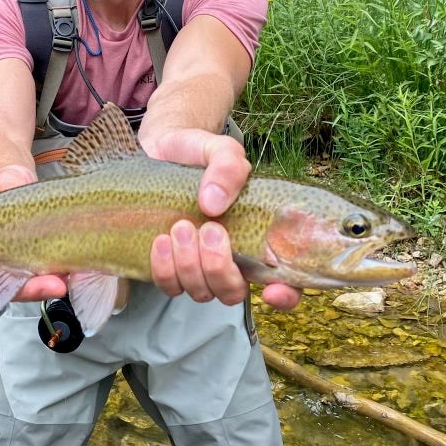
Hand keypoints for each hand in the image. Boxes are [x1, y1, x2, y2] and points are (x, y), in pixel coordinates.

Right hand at [0, 164, 67, 301]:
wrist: (16, 185)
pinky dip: (55, 277)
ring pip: (21, 286)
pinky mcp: (33, 264)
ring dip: (41, 287)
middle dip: (22, 290)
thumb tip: (13, 181)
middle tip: (46, 286)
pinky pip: (41, 276)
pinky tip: (70, 274)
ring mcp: (10, 267)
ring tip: (61, 283)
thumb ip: (3, 181)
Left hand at [147, 129, 301, 310]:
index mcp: (257, 237)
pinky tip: (161, 240)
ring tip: (180, 226)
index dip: (286, 296)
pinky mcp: (169, 267)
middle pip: (233, 293)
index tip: (272, 290)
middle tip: (209, 228)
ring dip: (190, 265)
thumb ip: (228, 167)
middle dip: (219, 267)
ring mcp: (199, 268)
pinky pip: (170, 287)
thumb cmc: (198, 153)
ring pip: (201, 292)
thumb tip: (214, 204)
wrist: (159, 150)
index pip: (285, 282)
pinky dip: (165, 268)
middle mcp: (231, 260)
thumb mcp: (220, 150)